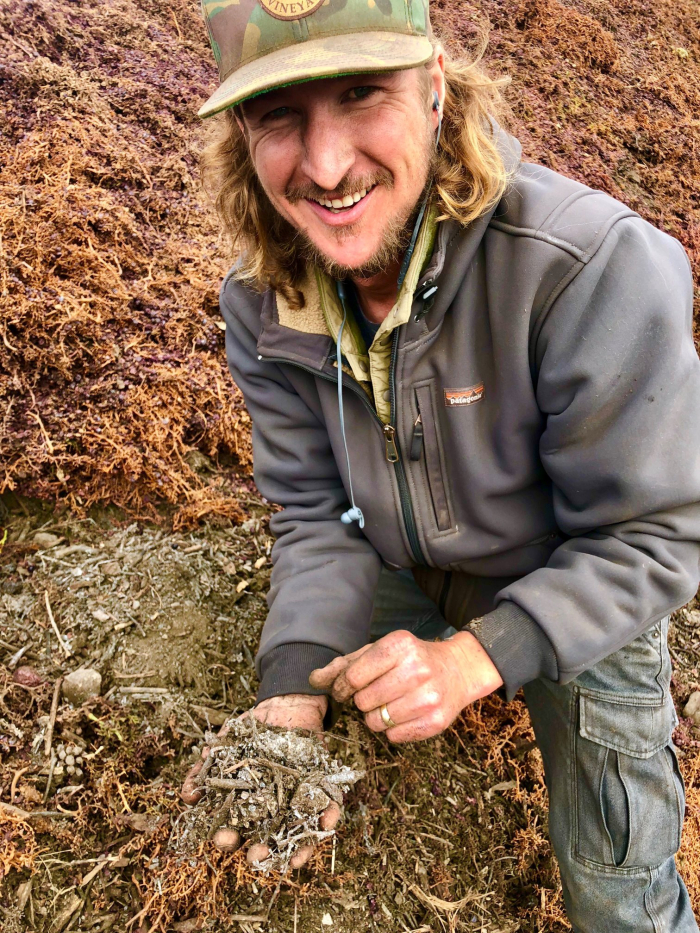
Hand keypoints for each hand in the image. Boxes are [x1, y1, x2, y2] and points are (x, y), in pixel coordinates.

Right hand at [180, 694, 339, 867]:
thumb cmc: (252, 732)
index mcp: (246, 807)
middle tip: (257, 855)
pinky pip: (328, 808)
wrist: (285, 706)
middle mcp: (272, 812)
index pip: (234, 831)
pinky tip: (327, 820)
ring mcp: (298, 803)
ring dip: (299, 851)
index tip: (224, 838)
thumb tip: (189, 794)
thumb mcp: (225, 745)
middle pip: (265, 842)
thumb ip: (205, 767)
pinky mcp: (321, 790)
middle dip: (260, 854)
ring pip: (299, 835)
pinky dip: (329, 815)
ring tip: (296, 859)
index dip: (227, 839)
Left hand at [308, 629, 502, 742]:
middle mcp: (416, 669)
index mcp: (399, 645)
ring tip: (390, 703)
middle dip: (362, 700)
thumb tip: (313, 679)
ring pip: (376, 722)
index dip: (341, 687)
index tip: (344, 689)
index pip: (352, 676)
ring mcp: (428, 697)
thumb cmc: (411, 659)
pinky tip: (404, 713)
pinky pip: (393, 737)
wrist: (459, 670)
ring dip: (376, 717)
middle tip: (376, 693)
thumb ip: (346, 664)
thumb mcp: (380, 651)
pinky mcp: (436, 721)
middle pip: (362, 701)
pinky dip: (392, 729)